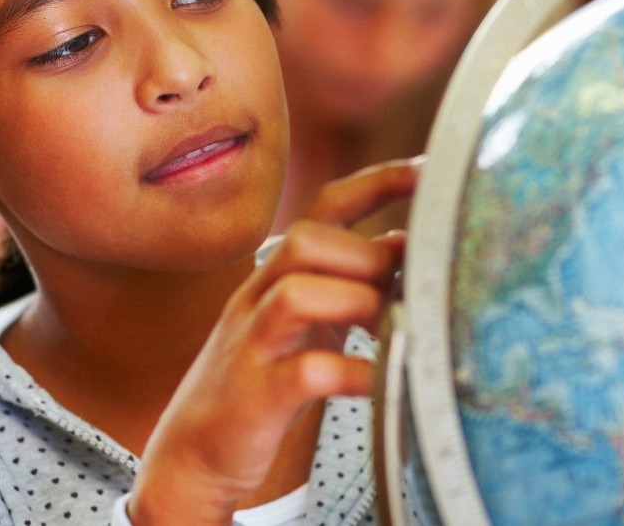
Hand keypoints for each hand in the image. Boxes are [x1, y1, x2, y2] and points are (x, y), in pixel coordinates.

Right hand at [126, 157, 420, 524]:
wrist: (193, 452)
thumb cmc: (261, 383)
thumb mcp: (305, 323)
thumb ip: (348, 283)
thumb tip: (406, 246)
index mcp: (278, 274)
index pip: (325, 206)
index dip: (379, 183)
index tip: (430, 172)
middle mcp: (259, 298)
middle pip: (305, 239)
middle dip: (367, 254)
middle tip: (404, 290)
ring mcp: (252, 345)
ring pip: (296, 293)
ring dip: (356, 301)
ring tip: (387, 329)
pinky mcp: (255, 397)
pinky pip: (305, 373)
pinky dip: (354, 374)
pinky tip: (381, 384)